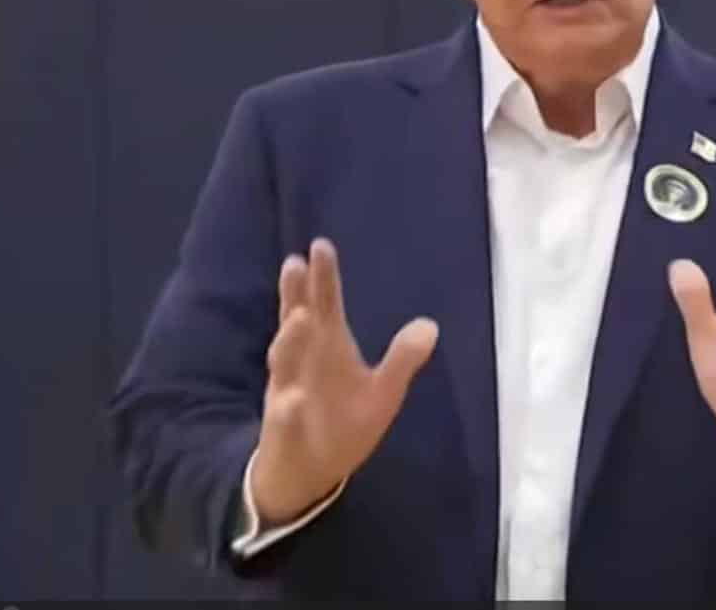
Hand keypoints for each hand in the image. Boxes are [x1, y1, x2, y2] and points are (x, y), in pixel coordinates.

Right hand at [251, 239, 437, 523]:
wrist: (310, 470)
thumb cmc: (344, 421)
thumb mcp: (383, 391)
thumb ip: (402, 359)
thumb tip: (430, 326)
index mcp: (327, 347)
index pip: (324, 305)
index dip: (323, 278)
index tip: (321, 245)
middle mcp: (303, 361)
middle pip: (297, 321)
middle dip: (296, 295)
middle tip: (297, 263)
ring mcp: (289, 392)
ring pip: (284, 363)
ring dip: (290, 341)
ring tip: (300, 317)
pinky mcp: (284, 428)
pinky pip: (285, 417)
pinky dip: (289, 409)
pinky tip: (294, 400)